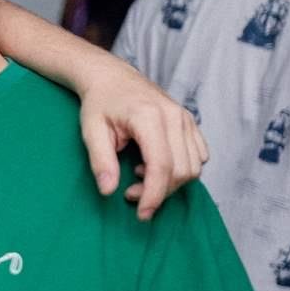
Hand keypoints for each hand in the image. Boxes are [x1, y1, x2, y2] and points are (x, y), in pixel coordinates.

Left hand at [78, 63, 206, 219]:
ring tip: (139, 175)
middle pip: (181, 170)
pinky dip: (180, 169)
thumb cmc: (99, 103)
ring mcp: (185, 118)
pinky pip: (198, 156)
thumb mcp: (91, 130)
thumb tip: (109, 191)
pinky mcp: (190, 122)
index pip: (162, 165)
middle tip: (130, 193)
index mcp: (149, 116)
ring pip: (193, 166)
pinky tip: (154, 164)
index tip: (142, 214)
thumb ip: (100, 161)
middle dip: (159, 192)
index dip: (154, 195)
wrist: (111, 77)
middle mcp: (174, 116)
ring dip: (170, 182)